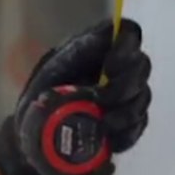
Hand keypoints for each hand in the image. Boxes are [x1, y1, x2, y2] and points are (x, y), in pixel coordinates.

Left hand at [0, 17, 151, 174]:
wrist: (32, 142)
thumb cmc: (39, 98)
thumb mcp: (50, 70)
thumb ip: (77, 52)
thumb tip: (105, 35)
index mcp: (97, 49)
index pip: (127, 32)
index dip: (126, 47)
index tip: (109, 68)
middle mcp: (116, 69)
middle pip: (141, 65)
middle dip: (125, 85)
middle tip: (101, 99)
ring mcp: (125, 97)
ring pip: (142, 97)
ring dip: (125, 112)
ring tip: (103, 124)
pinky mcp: (127, 124)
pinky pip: (138, 125)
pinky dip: (125, 133)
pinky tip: (109, 139)